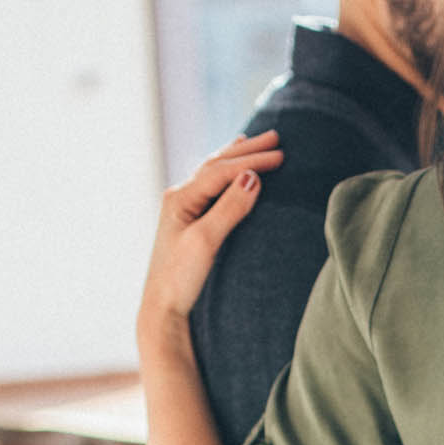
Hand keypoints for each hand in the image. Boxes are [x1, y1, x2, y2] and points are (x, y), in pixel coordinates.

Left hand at [137, 132, 282, 348]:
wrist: (163, 307)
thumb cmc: (181, 278)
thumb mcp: (207, 242)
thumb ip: (229, 208)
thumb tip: (252, 179)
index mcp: (181, 198)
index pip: (222, 171)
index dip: (252, 161)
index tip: (281, 155)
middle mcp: (179, 197)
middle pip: (217, 164)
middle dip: (247, 150)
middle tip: (275, 137)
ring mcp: (182, 209)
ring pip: (213, 172)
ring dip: (236, 156)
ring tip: (252, 141)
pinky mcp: (189, 222)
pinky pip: (211, 186)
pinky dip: (226, 173)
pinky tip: (232, 172)